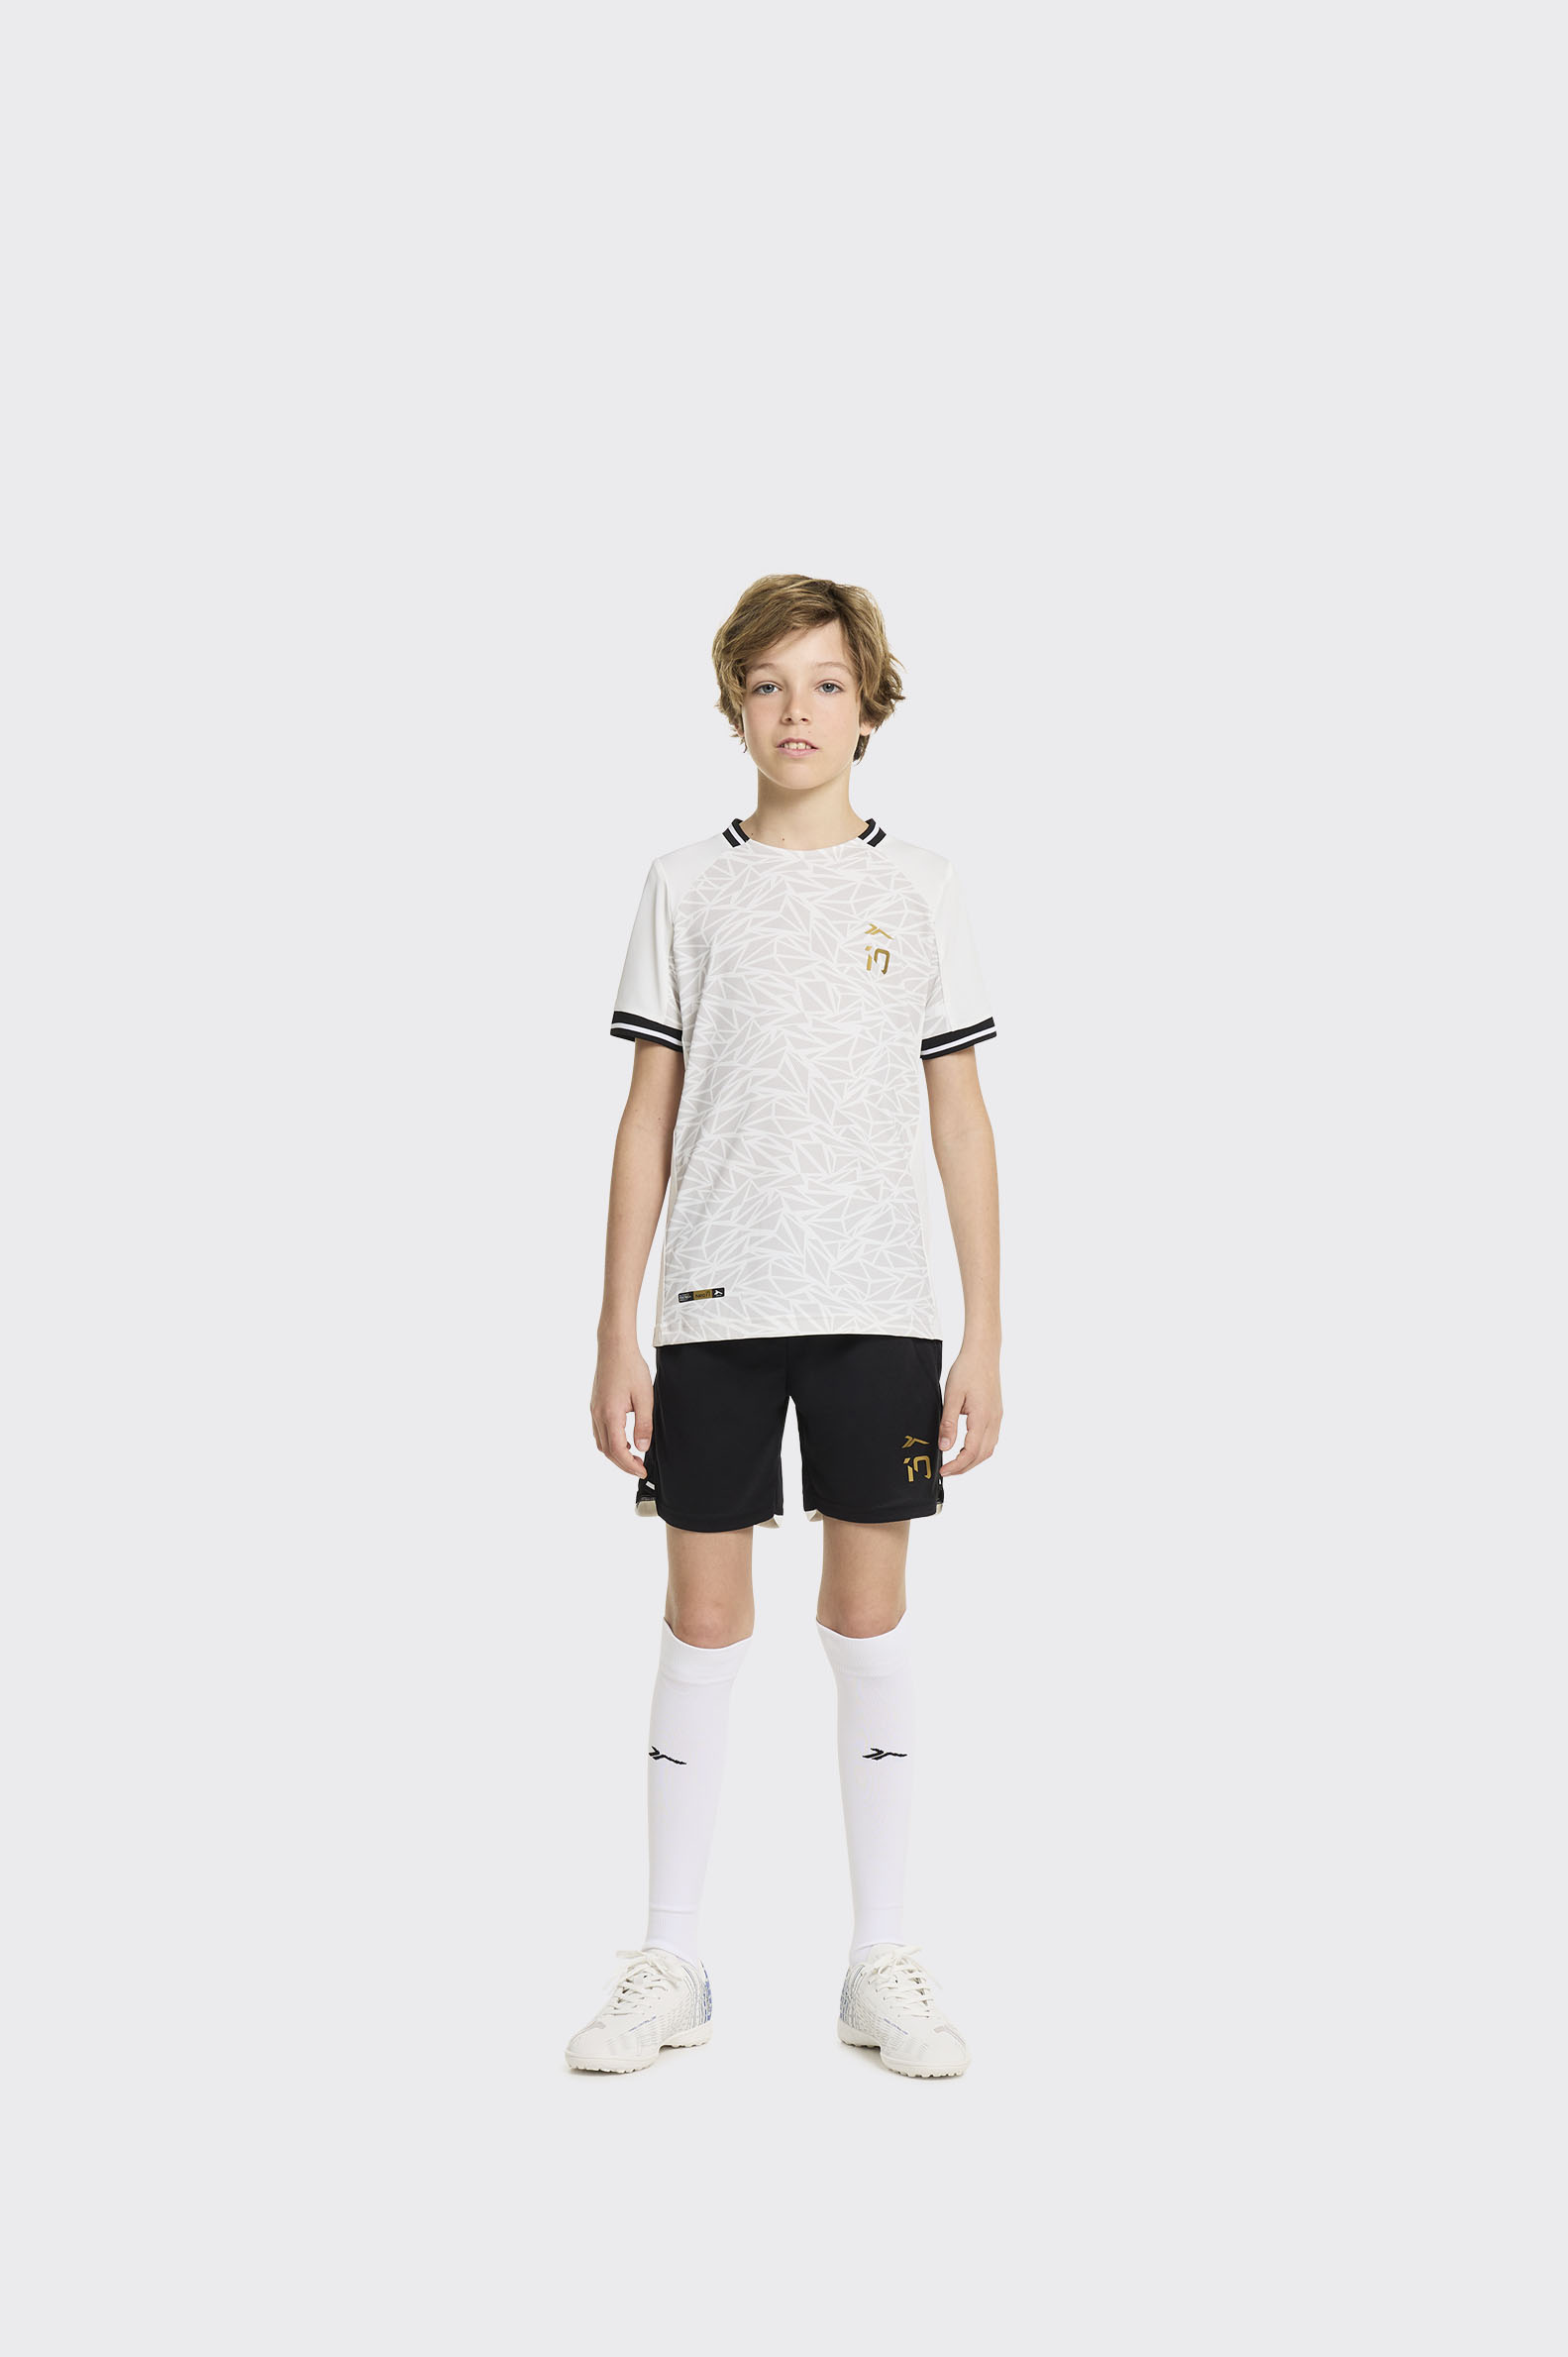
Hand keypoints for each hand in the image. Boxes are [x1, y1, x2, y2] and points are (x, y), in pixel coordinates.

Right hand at [590, 1342, 653, 1475]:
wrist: (615, 1347)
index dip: (629, 1465)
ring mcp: (594, 1410)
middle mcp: (598, 1415)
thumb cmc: (630, 1368)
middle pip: (606, 1450)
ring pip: (601, 1442)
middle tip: (639, 1467)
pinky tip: (624, 1439)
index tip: (642, 1471)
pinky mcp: (595, 1404)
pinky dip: (610, 1441)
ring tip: (633, 1456)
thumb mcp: (644, 1398)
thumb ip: (644, 1425)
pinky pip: (599, 1431)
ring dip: (615, 1453)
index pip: (617, 1450)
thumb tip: (642, 1447)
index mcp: (610, 1415)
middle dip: (623, 1463)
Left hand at [938, 1347, 1001, 1475]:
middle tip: (947, 1471)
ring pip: (989, 1448)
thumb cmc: (967, 1370)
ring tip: (956, 1463)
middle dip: (965, 1467)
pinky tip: (968, 1448)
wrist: (983, 1352)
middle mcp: (994, 1420)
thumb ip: (948, 1423)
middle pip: (982, 1455)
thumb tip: (944, 1447)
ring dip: (973, 1460)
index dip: (957, 1466)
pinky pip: (991, 1439)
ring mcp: (997, 1417)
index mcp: (983, 1418)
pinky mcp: (997, 1413)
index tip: (943, 1471)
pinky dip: (980, 1449)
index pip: (971, 1452)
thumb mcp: (952, 1396)